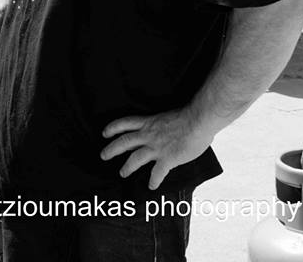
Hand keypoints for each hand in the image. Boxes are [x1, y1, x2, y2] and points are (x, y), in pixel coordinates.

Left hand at [100, 107, 215, 190]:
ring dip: (127, 167)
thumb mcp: (166, 117)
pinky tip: (152, 187)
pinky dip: (153, 181)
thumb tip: (160, 132)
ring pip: (135, 159)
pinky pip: (157, 173)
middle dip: (111, 150)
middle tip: (103, 156)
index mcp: (148, 123)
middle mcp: (149, 135)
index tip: (104, 133)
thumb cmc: (188, 116)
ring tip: (122, 173)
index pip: (124, 123)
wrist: (199, 120)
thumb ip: (159, 126)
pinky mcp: (168, 158)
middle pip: (124, 142)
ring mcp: (157, 147)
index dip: (112, 128)